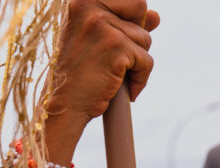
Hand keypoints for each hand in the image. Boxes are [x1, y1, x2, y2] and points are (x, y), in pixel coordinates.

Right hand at [42, 0, 159, 162]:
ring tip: (113, 74)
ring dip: (136, 61)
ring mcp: (100, 25)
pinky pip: (146, 60)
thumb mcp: (100, 42)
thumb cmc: (79, 74)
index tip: (119, 37)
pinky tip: (123, 88)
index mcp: (80, 0)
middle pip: (140, 8)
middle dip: (137, 35)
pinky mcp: (115, 47)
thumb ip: (126, 24)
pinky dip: (140, 79)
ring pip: (145, 38)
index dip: (132, 18)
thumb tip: (156, 15)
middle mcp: (87, 5)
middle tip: (118, 56)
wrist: (64, 105)